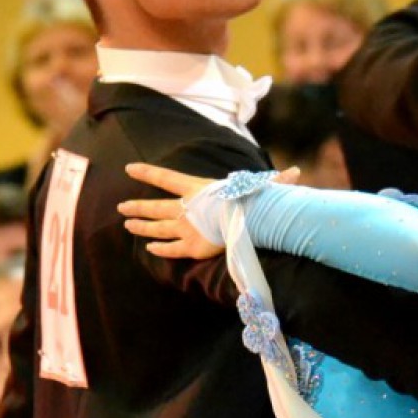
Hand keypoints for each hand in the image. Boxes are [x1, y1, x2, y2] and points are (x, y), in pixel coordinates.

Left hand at [119, 163, 297, 259]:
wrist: (245, 223)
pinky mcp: (190, 247)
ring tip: (127, 225)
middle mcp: (185, 208)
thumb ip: (273, 182)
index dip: (147, 173)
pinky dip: (159, 249)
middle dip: (137, 207)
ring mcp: (185, 228)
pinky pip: (170, 248)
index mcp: (196, 189)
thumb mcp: (259, 188)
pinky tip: (150, 249)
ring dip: (141, 226)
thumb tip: (296, 173)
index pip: (166, 177)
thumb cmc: (251, 202)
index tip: (129, 168)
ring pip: (156, 228)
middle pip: (155, 207)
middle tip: (121, 207)